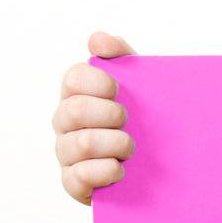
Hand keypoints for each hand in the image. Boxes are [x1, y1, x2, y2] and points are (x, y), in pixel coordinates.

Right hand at [53, 32, 137, 205]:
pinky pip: (80, 176)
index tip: (119, 90)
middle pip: (75, 109)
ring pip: (81, 143)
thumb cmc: (141, 123)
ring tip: (131, 149)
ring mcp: (66, 153)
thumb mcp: (139, 87)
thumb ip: (122, 57)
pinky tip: (122, 170)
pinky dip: (107, 171)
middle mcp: (65, 123)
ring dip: (116, 144)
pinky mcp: (73, 183)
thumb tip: (98, 39)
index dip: (99, 81)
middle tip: (128, 121)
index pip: (73, 77)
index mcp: (78, 94)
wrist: (156, 173)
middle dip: (110, 114)